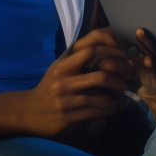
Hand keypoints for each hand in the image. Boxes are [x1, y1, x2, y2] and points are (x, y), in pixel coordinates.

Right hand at [14, 28, 133, 136]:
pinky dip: (108, 109)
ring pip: (101, 97)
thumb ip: (79, 56)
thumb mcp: (61, 67)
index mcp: (64, 64)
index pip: (93, 48)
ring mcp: (65, 99)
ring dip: (116, 97)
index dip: (113, 50)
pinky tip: (110, 108)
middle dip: (121, 80)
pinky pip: (96, 112)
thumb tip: (109, 39)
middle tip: (128, 81)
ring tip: (120, 95)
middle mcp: (64, 80)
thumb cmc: (50, 86)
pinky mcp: (67, 116)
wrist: (27, 112)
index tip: (125, 56)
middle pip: (102, 75)